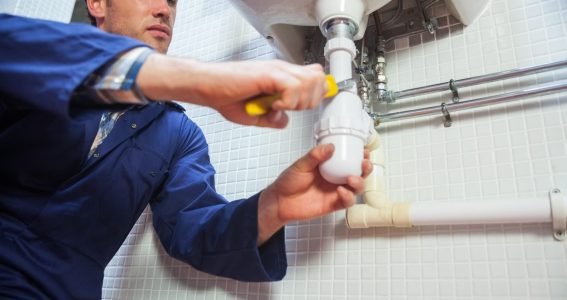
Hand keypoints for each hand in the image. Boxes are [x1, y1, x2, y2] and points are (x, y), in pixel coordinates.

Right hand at [138, 55, 327, 127]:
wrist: (206, 86)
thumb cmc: (225, 95)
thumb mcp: (254, 114)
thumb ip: (272, 118)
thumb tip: (284, 121)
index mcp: (281, 77)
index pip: (314, 77)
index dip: (314, 94)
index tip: (302, 107)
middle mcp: (282, 70)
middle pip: (318, 79)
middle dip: (310, 100)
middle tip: (292, 109)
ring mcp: (276, 70)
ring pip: (310, 81)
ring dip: (300, 101)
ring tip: (282, 106)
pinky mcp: (268, 74)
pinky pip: (293, 86)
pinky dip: (288, 101)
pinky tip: (274, 105)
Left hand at [257, 144, 371, 244]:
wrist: (279, 201)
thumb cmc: (288, 182)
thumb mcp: (301, 165)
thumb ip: (315, 156)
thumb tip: (330, 147)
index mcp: (329, 166)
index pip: (349, 159)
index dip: (359, 155)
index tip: (364, 151)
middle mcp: (335, 178)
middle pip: (358, 174)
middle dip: (365, 169)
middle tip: (364, 164)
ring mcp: (335, 192)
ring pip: (356, 188)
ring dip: (359, 183)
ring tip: (352, 178)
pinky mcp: (333, 205)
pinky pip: (346, 201)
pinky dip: (347, 196)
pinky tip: (341, 190)